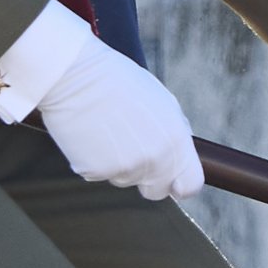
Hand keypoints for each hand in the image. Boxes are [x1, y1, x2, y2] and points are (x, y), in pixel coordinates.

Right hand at [39, 31, 205, 201]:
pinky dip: (96, 161)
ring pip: (126, 180)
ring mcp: (125, 168)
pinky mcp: (96, 173)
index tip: (174, 180)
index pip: (190, 185)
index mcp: (175, 139)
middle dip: (149, 178)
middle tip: (134, 150)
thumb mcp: (161, 101)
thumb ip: (173, 134)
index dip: (181, 184)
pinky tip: (92, 134)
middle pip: (157, 190)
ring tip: (109, 130)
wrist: (76, 76)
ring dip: (120, 164)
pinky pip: (100, 175)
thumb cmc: (119, 82)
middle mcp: (154, 158)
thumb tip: (177, 155)